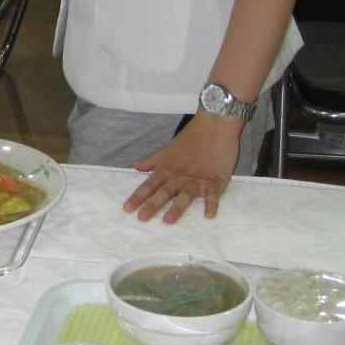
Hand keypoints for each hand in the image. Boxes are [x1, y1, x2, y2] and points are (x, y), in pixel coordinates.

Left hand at [122, 113, 242, 223]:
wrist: (215, 124)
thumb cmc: (191, 137)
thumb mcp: (168, 149)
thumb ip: (152, 160)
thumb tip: (135, 166)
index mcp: (167, 169)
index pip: (149, 185)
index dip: (138, 196)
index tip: (127, 209)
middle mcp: (180, 176)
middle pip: (164, 192)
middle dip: (152, 205)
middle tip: (142, 218)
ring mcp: (198, 179)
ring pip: (186, 195)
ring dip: (177, 207)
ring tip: (168, 220)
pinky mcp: (216, 180)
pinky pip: (214, 194)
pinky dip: (212, 204)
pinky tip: (208, 215)